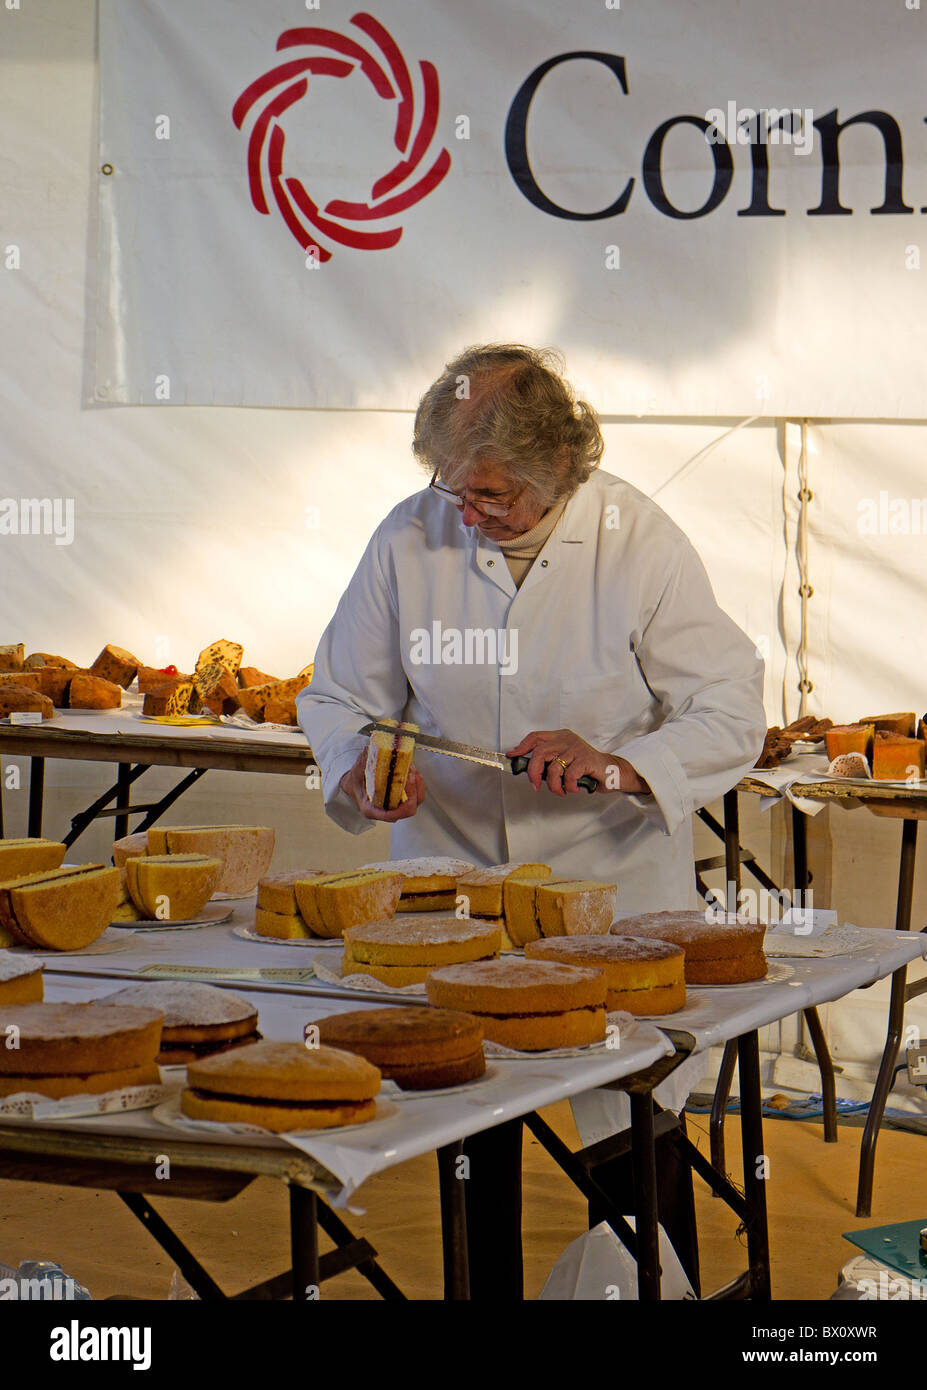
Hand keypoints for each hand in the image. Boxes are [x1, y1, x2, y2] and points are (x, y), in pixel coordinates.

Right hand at [339, 749, 425, 820]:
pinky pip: (417, 793)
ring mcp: (397, 806)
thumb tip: (373, 749)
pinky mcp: (404, 798)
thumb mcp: (356, 771)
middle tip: (409, 772)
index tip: (404, 788)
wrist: (356, 784)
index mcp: (372, 810)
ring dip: (417, 783)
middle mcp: (386, 811)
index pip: (392, 815)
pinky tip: (412, 769)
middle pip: (409, 808)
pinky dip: (417, 781)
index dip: (402, 806)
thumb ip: (364, 761)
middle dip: (413, 789)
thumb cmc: (356, 782)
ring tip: (411, 767)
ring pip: (416, 800)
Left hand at [504, 730, 650, 796]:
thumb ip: (549, 761)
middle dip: (534, 772)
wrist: (610, 771)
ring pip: (554, 768)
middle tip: (535, 785)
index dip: (522, 747)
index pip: (536, 737)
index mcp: (560, 737)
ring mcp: (576, 748)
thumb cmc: (585, 768)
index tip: (512, 756)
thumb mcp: (564, 760)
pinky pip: (569, 776)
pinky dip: (568, 787)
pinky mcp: (585, 759)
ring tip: (560, 791)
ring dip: (554, 786)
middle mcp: (567, 739)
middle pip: (540, 753)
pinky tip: (574, 789)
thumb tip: (527, 769)